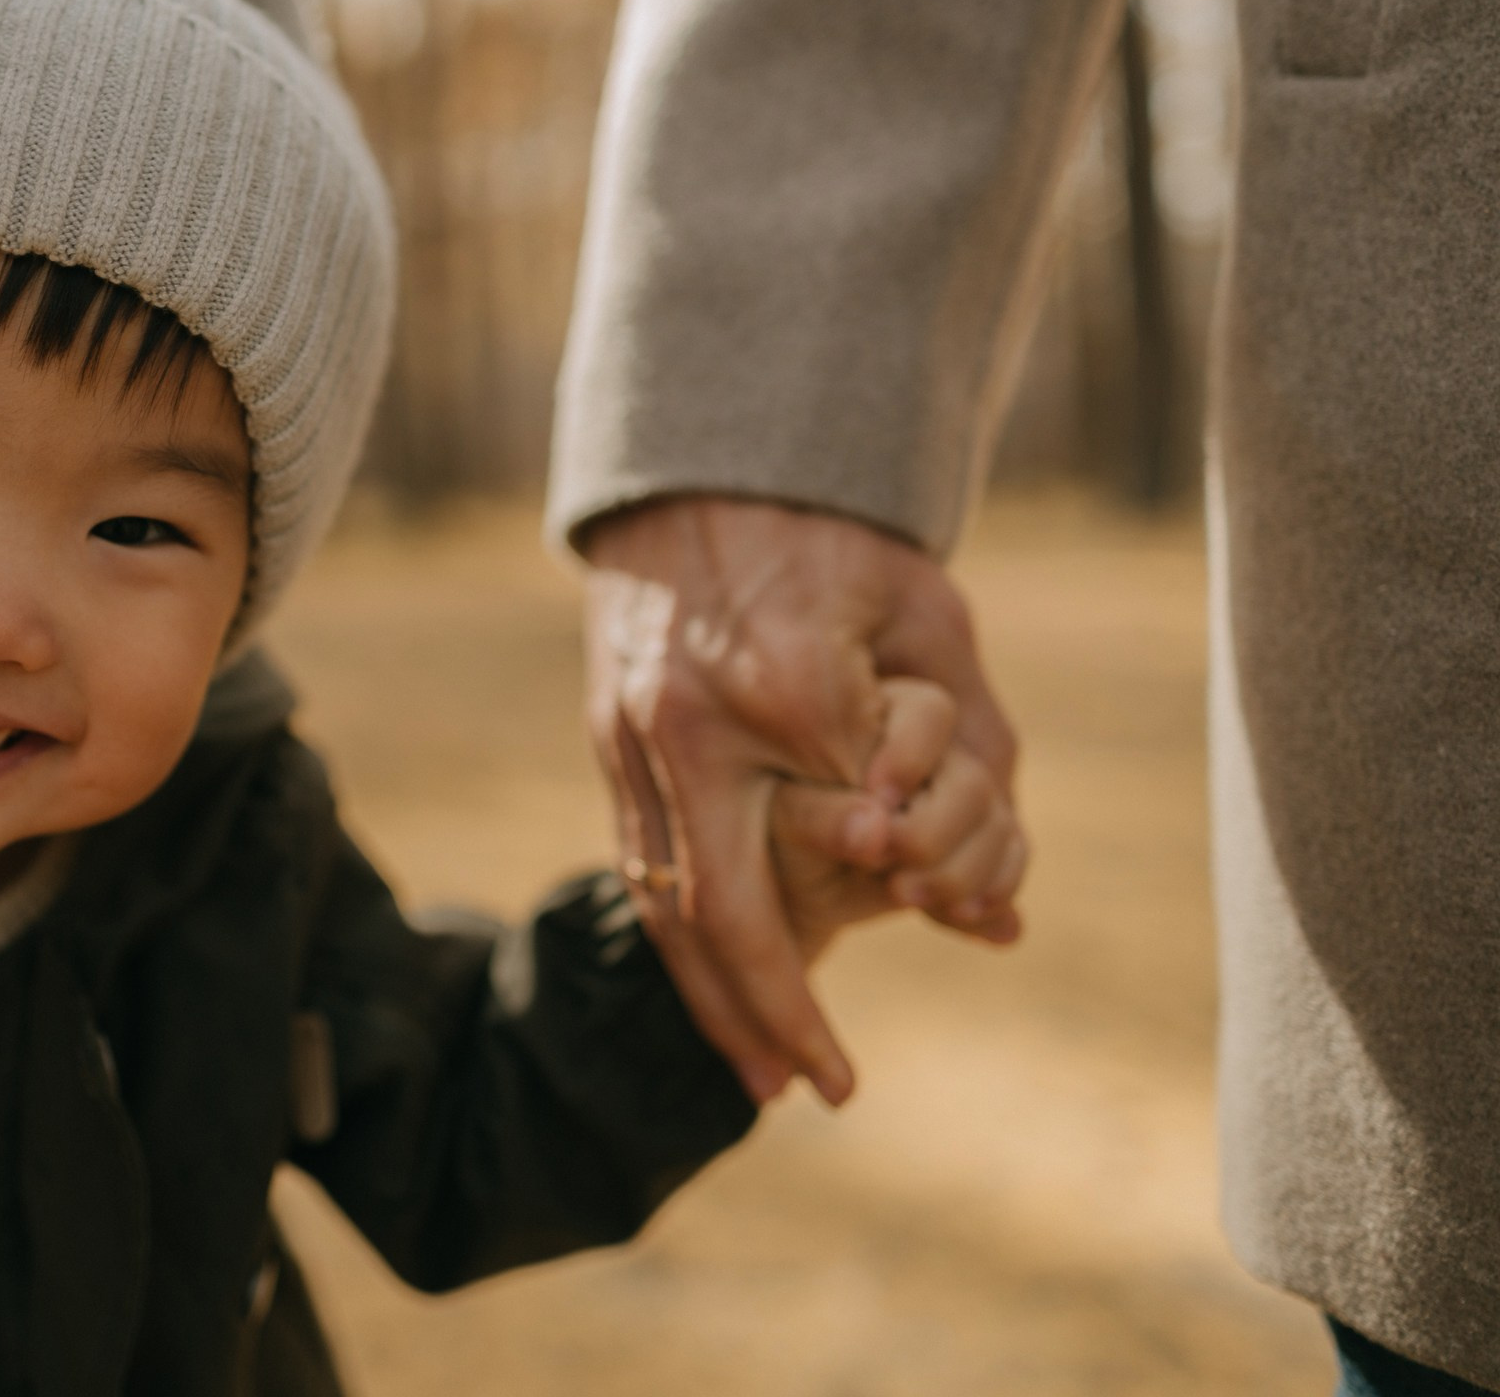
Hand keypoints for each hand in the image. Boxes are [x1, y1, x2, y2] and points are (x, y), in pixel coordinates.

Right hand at [583, 494, 1017, 1105]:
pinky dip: (678, 934)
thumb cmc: (836, 533)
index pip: (840, 839)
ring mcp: (629, 730)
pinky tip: (711, 984)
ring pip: (661, 898)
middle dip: (765, 1013)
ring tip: (754, 1069)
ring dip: (709, 994)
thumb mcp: (921, 608)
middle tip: (810, 1092)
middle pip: (714, 911)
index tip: (905, 981)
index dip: (872, 928)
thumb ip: (949, 726)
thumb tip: (916, 853)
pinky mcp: (608, 732)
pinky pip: (640, 859)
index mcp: (776, 682)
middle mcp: (684, 721)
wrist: (704, 465)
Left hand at [768, 678, 1026, 963]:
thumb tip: (876, 831)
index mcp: (884, 714)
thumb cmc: (776, 831)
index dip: (909, 759)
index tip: (877, 802)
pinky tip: (960, 919)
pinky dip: (993, 894)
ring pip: (998, 825)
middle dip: (935, 833)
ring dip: (966, 873)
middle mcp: (936, 750)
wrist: (798, 879)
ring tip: (913, 899)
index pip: (929, 713)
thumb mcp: (784, 821)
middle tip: (893, 868)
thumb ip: (823, 817)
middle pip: (971, 780)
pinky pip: (1012, 860)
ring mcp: (966, 797)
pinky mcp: (981, 842)